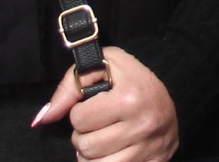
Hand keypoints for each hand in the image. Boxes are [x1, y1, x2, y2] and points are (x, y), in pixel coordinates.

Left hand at [33, 48, 175, 161]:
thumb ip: (70, 86)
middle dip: (84, 136)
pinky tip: (111, 153)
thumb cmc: (132, 80)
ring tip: (101, 141)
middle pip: (86, 146)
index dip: (80, 112)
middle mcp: (142, 124)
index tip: (94, 107)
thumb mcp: (104, 66)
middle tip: (96, 126)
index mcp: (130, 96)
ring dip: (91, 155)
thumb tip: (43, 118)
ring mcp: (148, 148)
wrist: (176, 94)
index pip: (79, 118)